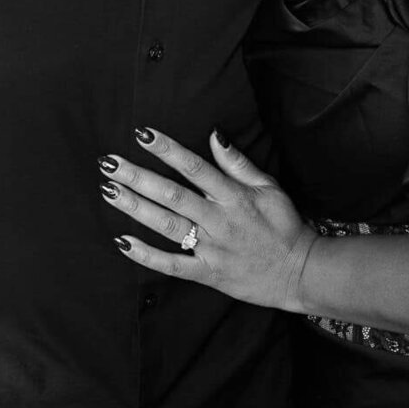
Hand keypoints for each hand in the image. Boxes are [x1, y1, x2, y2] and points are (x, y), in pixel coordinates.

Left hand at [101, 128, 316, 312]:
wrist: (299, 272)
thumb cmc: (284, 225)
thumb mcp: (269, 187)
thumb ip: (238, 163)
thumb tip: (214, 134)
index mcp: (234, 197)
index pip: (195, 167)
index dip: (167, 150)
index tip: (142, 134)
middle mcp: (218, 221)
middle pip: (171, 194)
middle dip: (138, 177)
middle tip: (109, 162)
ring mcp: (211, 248)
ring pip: (166, 225)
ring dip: (135, 208)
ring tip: (109, 190)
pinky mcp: (207, 273)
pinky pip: (172, 265)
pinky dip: (146, 255)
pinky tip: (122, 242)